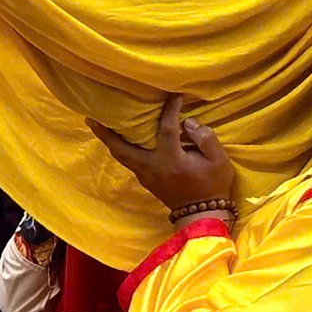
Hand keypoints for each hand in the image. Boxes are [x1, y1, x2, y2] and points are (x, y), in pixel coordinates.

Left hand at [88, 95, 233, 214]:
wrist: (202, 215)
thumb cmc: (212, 185)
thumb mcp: (219, 161)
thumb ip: (205, 138)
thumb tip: (188, 122)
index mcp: (171, 160)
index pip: (167, 129)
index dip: (171, 110)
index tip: (174, 96)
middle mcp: (152, 168)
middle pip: (122, 149)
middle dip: (106, 134)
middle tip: (92, 118)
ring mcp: (146, 176)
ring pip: (122, 156)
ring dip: (110, 141)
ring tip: (99, 126)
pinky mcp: (146, 181)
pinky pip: (129, 160)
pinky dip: (121, 148)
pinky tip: (121, 139)